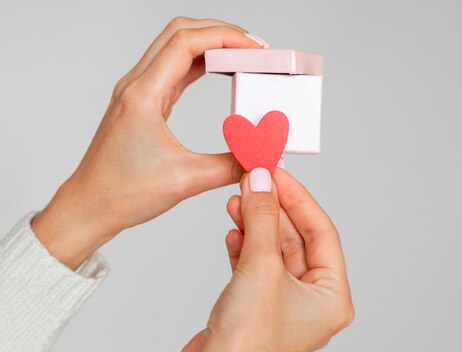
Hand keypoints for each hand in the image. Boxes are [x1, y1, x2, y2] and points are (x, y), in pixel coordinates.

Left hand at [31, 17, 262, 269]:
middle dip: (221, 32)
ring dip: (210, 44)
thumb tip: (262, 155)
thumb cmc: (121, 193)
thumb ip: (230, 165)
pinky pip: (173, 69)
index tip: (255, 48)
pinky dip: (200, 63)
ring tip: (243, 56)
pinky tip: (220, 73)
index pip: (186, 42)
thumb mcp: (186, 180)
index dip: (225, 37)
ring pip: (176, 47)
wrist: (88, 208)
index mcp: (143, 95)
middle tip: (254, 47)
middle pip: (180, 32)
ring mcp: (137, 92)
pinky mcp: (142, 103)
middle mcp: (137, 85)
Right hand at [182, 168, 353, 351]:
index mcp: (331, 295)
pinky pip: (255, 266)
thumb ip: (262, 219)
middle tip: (254, 181)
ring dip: (255, 224)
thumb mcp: (261, 268)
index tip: (278, 173)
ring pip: (273, 251)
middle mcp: (312, 300)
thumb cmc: (249, 343)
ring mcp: (283, 303)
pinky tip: (233, 231)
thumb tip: (261, 181)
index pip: (321, 232)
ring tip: (237, 200)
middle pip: (295, 239)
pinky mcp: (257, 306)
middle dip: (273, 209)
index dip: (298, 198)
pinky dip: (244, 246)